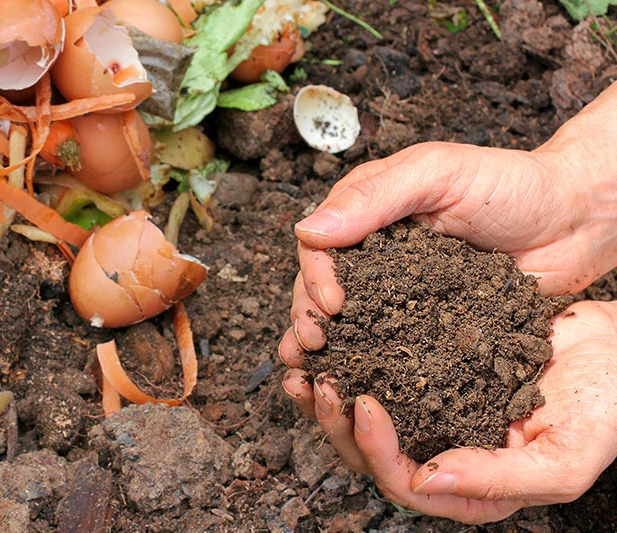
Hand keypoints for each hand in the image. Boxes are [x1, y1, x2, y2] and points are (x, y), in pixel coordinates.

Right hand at [282, 82, 616, 357]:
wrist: (576, 221)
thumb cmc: (511, 184)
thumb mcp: (438, 174)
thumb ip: (374, 197)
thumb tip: (308, 230)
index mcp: (368, 213)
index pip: (319, 246)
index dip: (314, 276)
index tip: (332, 303)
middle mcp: (376, 254)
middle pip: (322, 288)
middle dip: (309, 317)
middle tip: (314, 344)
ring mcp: (400, 292)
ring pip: (349, 322)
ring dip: (327, 347)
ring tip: (314, 374)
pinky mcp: (427, 325)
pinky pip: (392, 346)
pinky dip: (369, 365)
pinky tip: (354, 385)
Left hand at [282, 300, 616, 522]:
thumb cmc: (604, 407)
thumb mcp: (564, 457)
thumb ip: (499, 479)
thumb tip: (425, 479)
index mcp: (471, 488)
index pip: (405, 484)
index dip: (375, 450)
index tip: (362, 403)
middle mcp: (443, 453)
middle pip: (371, 454)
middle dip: (337, 422)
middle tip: (321, 381)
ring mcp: (433, 412)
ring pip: (365, 416)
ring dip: (329, 395)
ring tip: (305, 365)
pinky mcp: (428, 372)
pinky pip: (379, 371)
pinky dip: (351, 358)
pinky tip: (330, 340)